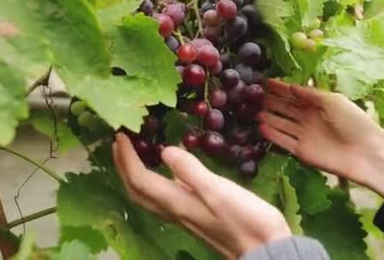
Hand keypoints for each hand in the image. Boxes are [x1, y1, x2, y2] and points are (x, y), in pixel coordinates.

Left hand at [112, 133, 290, 258]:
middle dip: (124, 167)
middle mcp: (175, 212)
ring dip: (136, 175)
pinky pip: (164, 197)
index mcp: (177, 203)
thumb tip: (165, 151)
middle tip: (119, 142)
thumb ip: (191, 171)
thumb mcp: (219, 191)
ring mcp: (185, 216)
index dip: (127, 158)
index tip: (121, 134)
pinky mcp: (196, 216)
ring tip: (135, 154)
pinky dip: (155, 181)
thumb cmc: (246, 220)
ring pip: (149, 196)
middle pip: (137, 191)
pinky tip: (167, 171)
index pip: (140, 179)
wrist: (264, 250)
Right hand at [258, 79, 383, 196]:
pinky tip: (260, 127)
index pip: (294, 93)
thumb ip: (310, 94)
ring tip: (250, 110)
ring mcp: (304, 135)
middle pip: (285, 108)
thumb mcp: (332, 101)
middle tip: (250, 94)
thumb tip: (291, 86)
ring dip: (268, 117)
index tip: (263, 80)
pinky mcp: (302, 152)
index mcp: (318, 104)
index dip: (279, 87)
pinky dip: (272, 135)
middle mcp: (309, 118)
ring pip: (281, 124)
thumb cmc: (354, 122)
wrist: (366, 153)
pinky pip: (283, 142)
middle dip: (269, 101)